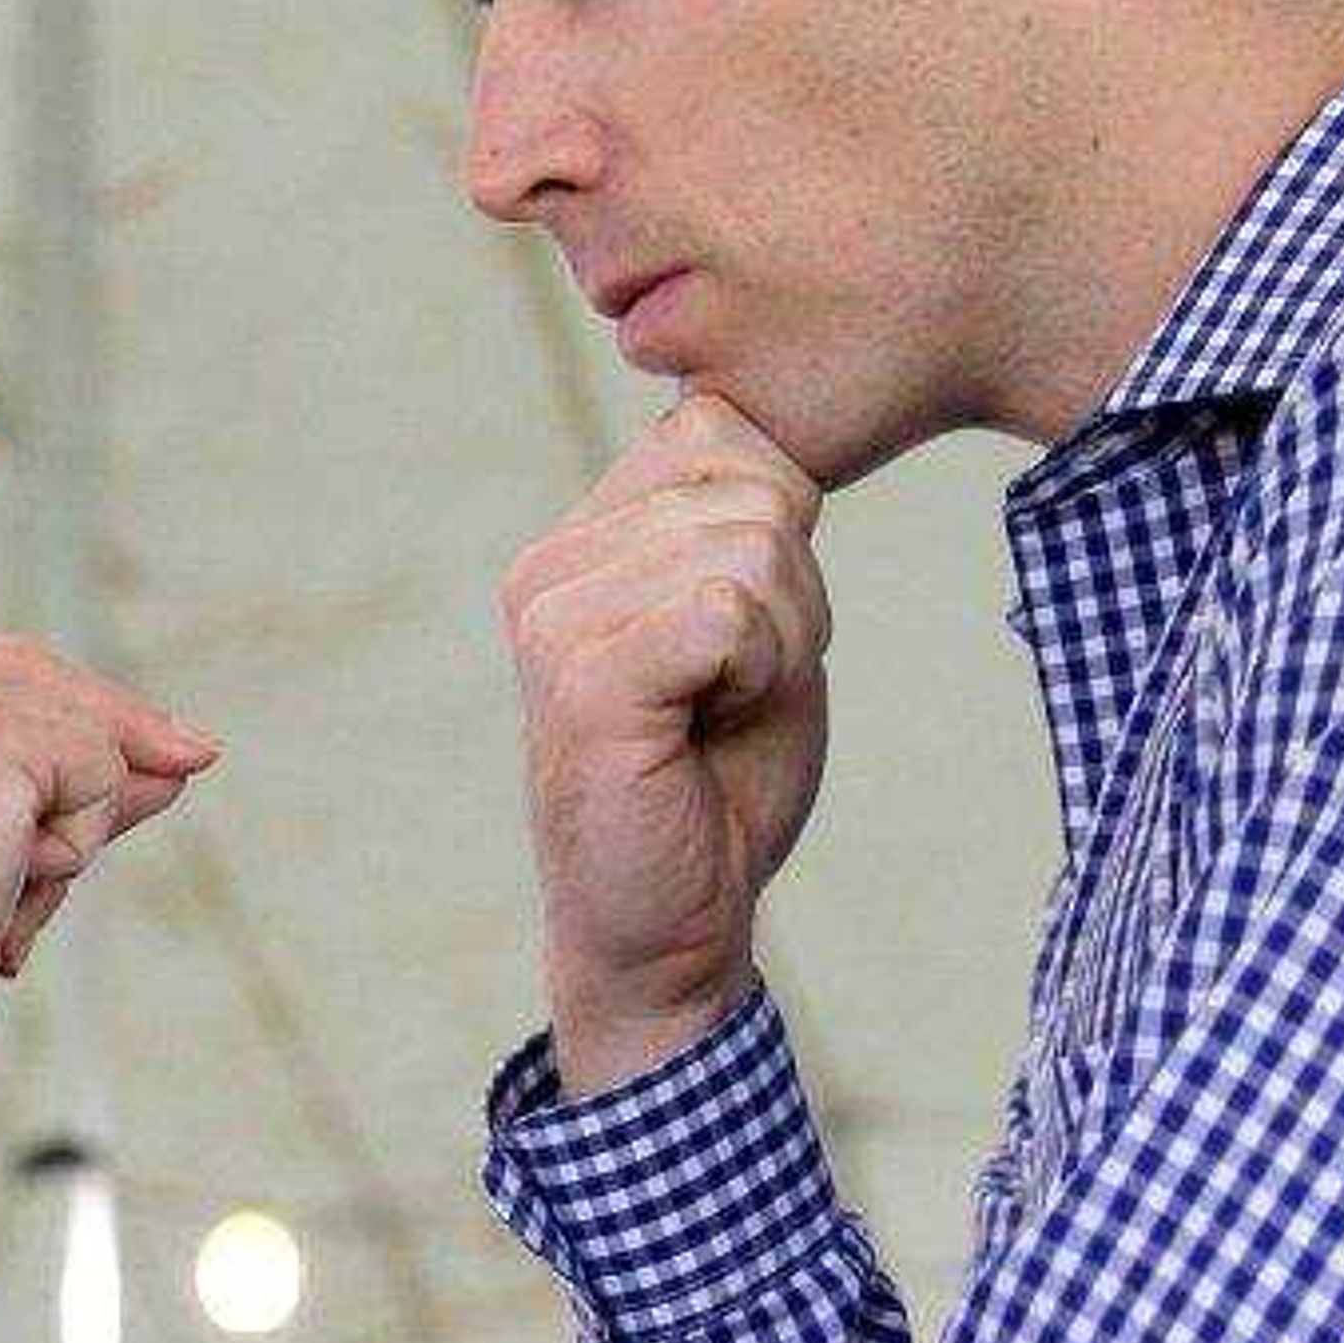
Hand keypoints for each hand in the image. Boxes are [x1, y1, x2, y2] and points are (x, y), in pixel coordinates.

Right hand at [0, 638, 217, 1103]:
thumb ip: (42, 790)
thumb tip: (170, 764)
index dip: (64, 717)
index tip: (137, 753)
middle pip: (39, 677)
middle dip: (112, 739)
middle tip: (191, 760)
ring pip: (77, 733)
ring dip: (67, 833)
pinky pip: (98, 774)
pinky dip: (75, 852)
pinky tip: (0, 908)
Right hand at [500, 393, 829, 1094]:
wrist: (668, 930)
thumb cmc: (717, 784)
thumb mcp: (751, 626)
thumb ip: (743, 525)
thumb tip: (736, 412)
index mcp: (580, 541)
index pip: (722, 435)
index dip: (781, 534)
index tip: (741, 639)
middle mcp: (549, 567)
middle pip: (754, 493)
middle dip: (794, 598)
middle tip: (735, 691)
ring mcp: (555, 620)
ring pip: (752, 550)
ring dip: (781, 645)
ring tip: (717, 714)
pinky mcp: (584, 680)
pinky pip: (728, 612)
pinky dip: (760, 675)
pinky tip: (708, 730)